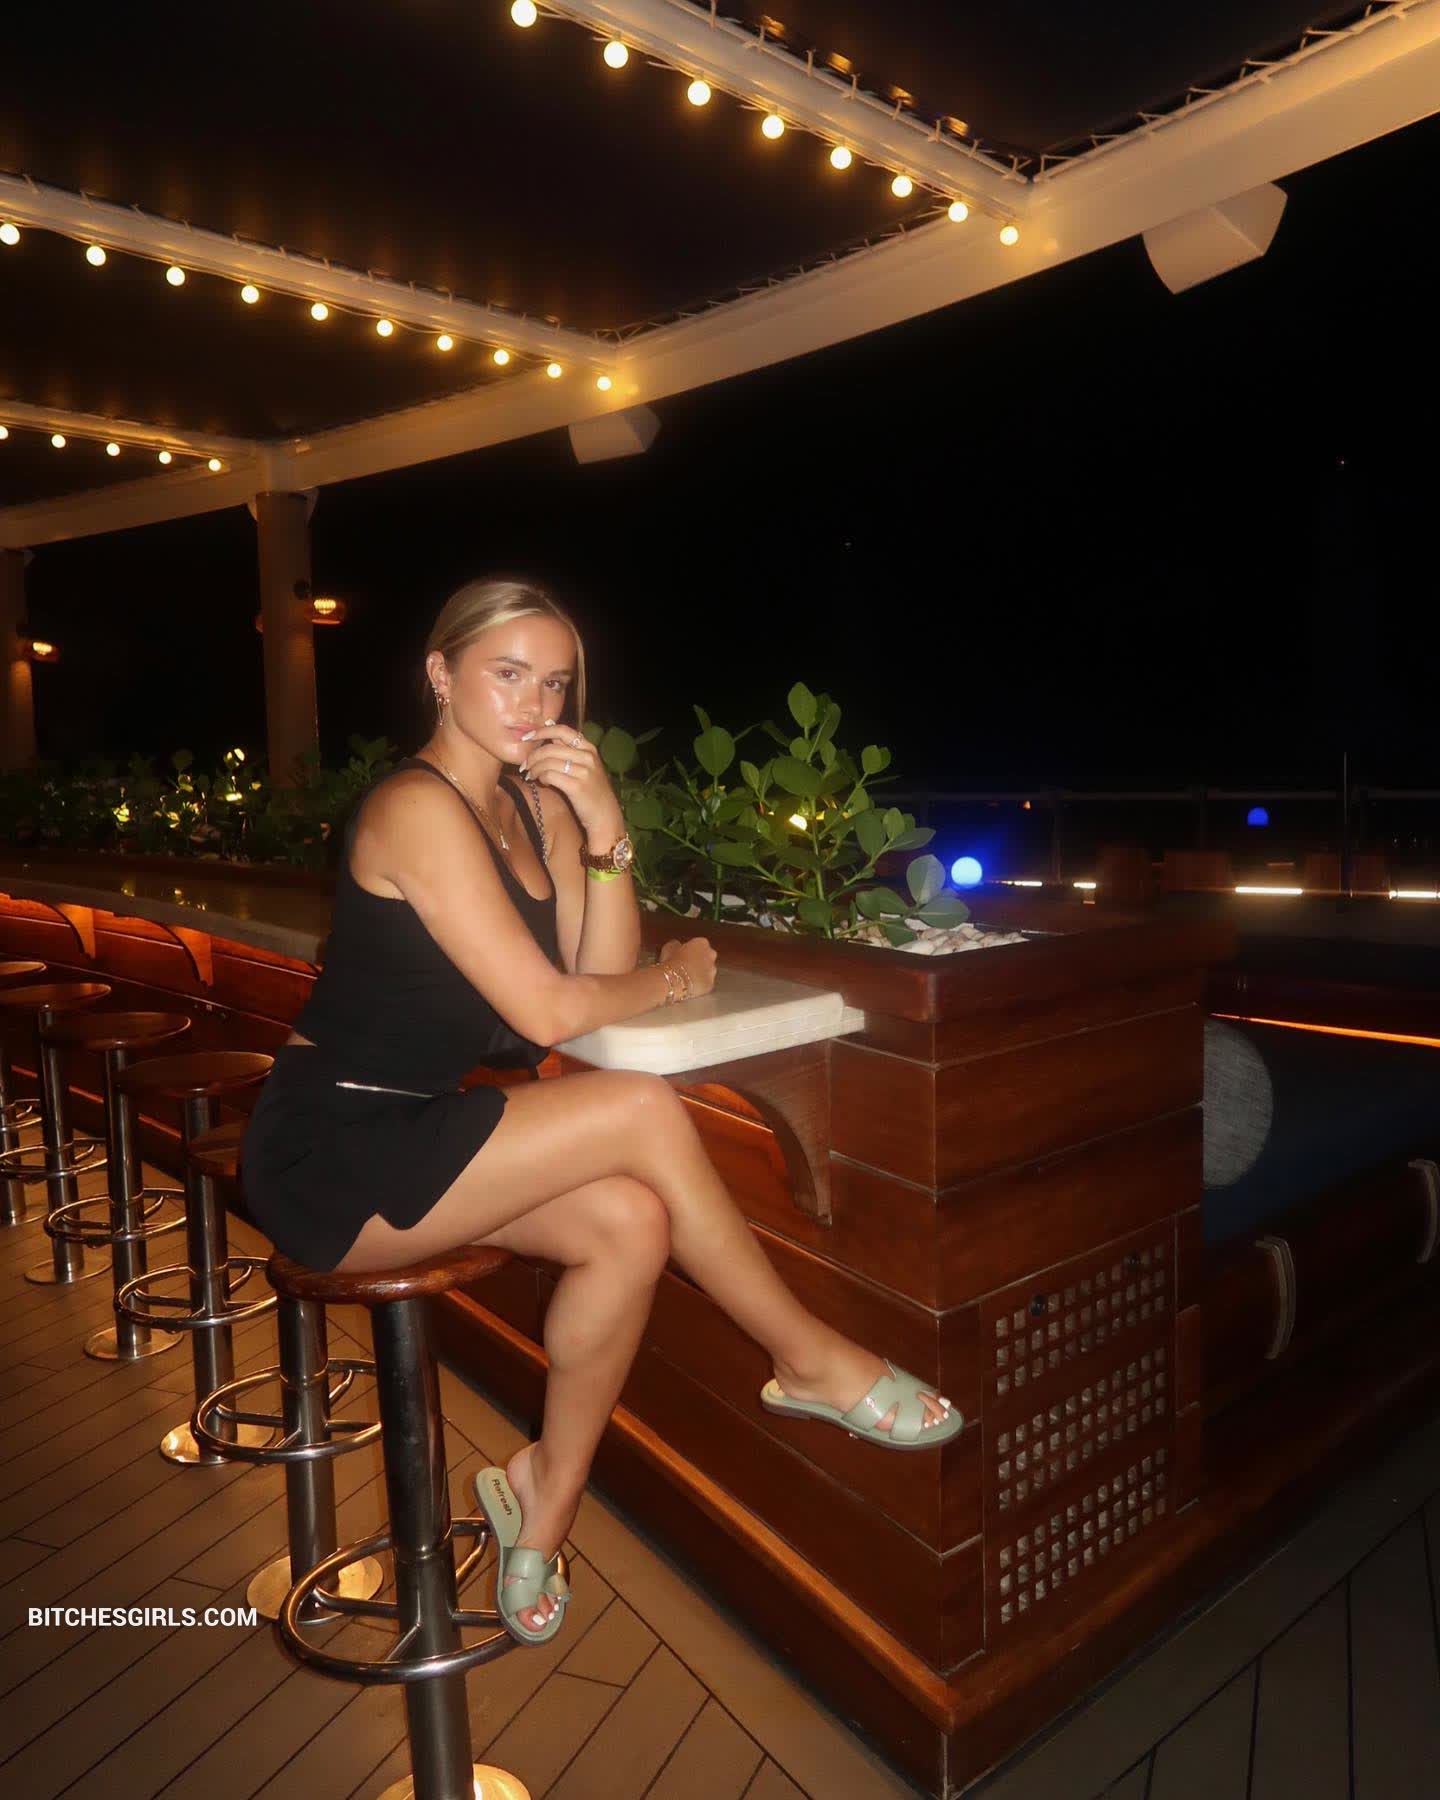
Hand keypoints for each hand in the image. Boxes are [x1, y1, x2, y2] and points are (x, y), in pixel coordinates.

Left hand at [517, 720, 620, 837]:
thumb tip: (548, 726)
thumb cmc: (592, 789)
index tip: (527, 737)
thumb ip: (568, 748)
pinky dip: (541, 778)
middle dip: (532, 756)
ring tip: (531, 775)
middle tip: (525, 765)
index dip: (541, 731)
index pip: (562, 730)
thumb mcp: (586, 764)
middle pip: (550, 748)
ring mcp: (583, 771)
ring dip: (534, 769)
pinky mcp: (577, 786)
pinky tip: (542, 782)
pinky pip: (550, 775)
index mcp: (589, 748)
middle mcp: (587, 756)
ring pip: (548, 762)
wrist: (605, 814)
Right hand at [660, 936, 716, 998]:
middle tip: (686, 966)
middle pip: (707, 957)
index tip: (683, 954)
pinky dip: (699, 985)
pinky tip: (689, 986)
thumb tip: (677, 946)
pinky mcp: (710, 983)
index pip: (699, 944)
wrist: (675, 979)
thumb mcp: (670, 947)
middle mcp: (711, 955)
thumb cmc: (672, 961)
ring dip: (700, 973)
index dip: (690, 950)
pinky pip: (705, 984)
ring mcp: (712, 970)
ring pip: (707, 971)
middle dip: (699, 961)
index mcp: (702, 943)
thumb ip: (677, 944)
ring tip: (686, 977)